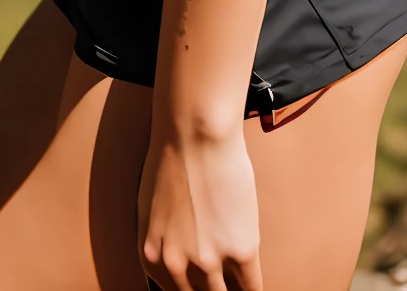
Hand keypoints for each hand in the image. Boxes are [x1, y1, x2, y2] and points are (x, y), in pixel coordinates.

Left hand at [137, 122, 262, 290]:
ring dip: (233, 289)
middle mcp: (177, 266)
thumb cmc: (173, 156)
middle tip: (221, 282)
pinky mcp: (240, 251)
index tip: (206, 286)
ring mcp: (209, 262)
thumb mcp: (152, 207)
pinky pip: (252, 288)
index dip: (194, 289)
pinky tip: (254, 285)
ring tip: (239, 284)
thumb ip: (164, 239)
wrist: (196, 131)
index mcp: (152, 257)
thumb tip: (179, 255)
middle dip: (212, 289)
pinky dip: (253, 289)